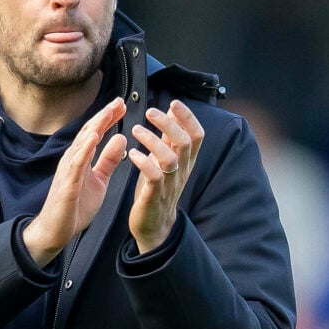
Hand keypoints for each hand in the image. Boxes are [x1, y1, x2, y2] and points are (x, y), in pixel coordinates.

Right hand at [23, 98, 127, 265]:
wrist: (57, 230)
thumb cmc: (75, 206)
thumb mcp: (99, 180)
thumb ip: (109, 160)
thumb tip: (121, 139)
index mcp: (82, 158)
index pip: (96, 133)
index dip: (108, 118)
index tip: (122, 105)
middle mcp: (73, 159)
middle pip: (89, 132)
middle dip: (104, 116)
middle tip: (119, 101)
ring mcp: (68, 170)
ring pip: (82, 143)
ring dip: (96, 126)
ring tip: (108, 112)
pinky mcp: (67, 183)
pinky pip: (76, 162)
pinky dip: (85, 148)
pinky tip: (94, 136)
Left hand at [127, 99, 203, 252]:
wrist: (154, 225)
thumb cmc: (158, 188)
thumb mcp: (167, 160)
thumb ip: (170, 138)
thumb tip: (174, 111)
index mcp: (186, 161)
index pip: (197, 135)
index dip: (188, 118)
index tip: (174, 103)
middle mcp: (182, 171)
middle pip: (185, 142)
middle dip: (169, 124)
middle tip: (150, 111)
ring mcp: (169, 184)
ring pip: (170, 158)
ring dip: (152, 141)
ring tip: (135, 130)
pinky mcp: (154, 196)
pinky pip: (154, 177)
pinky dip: (143, 163)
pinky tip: (132, 154)